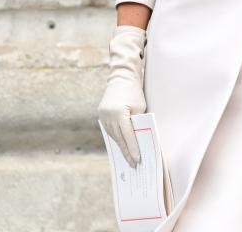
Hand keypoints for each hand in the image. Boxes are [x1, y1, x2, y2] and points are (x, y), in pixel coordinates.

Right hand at [97, 26, 146, 166]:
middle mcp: (108, 116)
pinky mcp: (101, 115)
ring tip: (128, 158)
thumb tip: (139, 141)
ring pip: (113, 136)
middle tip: (133, 164)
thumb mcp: (140, 107)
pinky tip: (121, 145)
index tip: (137, 159)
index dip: (133, 149)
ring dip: (121, 146)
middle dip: (126, 152)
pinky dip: (116, 138)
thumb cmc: (134, 91)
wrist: (121, 77)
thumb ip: (138, 123)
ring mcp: (102, 116)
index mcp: (119, 113)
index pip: (127, 135)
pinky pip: (110, 130)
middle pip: (119, 138)